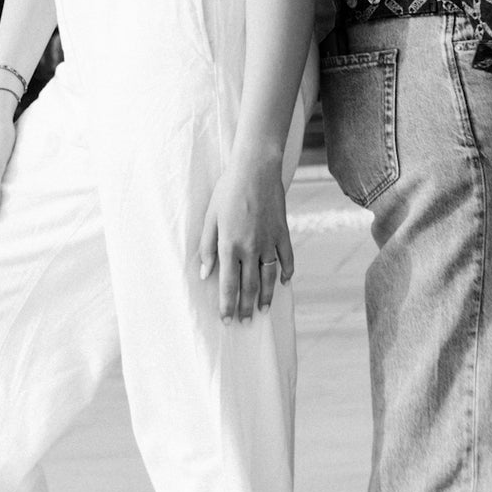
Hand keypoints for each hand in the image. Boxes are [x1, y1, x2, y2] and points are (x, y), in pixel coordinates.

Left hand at [197, 152, 293, 322]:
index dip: (227, 305)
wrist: (256, 168)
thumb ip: (208, 247)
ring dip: (266, 297)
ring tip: (263, 311)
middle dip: (246, 307)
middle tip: (245, 323)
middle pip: (249, 286)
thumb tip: (204, 273)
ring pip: (269, 277)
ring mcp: (269, 241)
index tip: (226, 320)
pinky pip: (287, 258)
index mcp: (230, 246)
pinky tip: (283, 282)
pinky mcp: (282, 232)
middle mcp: (250, 248)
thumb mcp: (210, 217)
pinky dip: (286, 272)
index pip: (228, 284)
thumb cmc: (228, 190)